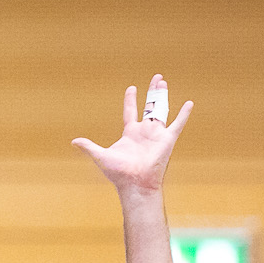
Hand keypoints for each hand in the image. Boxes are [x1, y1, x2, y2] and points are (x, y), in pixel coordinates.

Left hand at [70, 75, 193, 193]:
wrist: (135, 184)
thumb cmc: (119, 174)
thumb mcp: (101, 156)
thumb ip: (89, 147)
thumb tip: (74, 141)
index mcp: (130, 133)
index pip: (130, 111)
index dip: (130, 99)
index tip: (131, 88)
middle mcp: (144, 131)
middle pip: (149, 106)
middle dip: (152, 92)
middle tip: (157, 78)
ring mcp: (156, 134)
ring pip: (161, 109)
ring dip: (163, 95)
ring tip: (164, 82)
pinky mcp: (167, 140)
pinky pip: (177, 124)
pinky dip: (184, 114)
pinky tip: (189, 104)